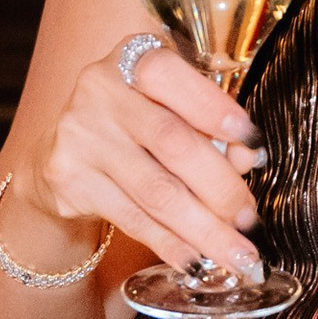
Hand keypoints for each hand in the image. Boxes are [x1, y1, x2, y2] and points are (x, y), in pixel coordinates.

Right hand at [22, 36, 266, 285]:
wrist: (62, 151)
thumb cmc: (138, 121)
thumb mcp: (171, 104)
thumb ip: (209, 123)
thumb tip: (247, 160)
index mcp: (134, 58)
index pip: (173, 79)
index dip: (215, 111)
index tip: (255, 146)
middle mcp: (100, 92)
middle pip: (172, 143)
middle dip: (220, 187)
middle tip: (251, 219)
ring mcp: (81, 137)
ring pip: (154, 191)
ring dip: (204, 229)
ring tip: (238, 255)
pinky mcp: (69, 180)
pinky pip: (132, 218)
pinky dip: (170, 243)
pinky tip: (197, 259)